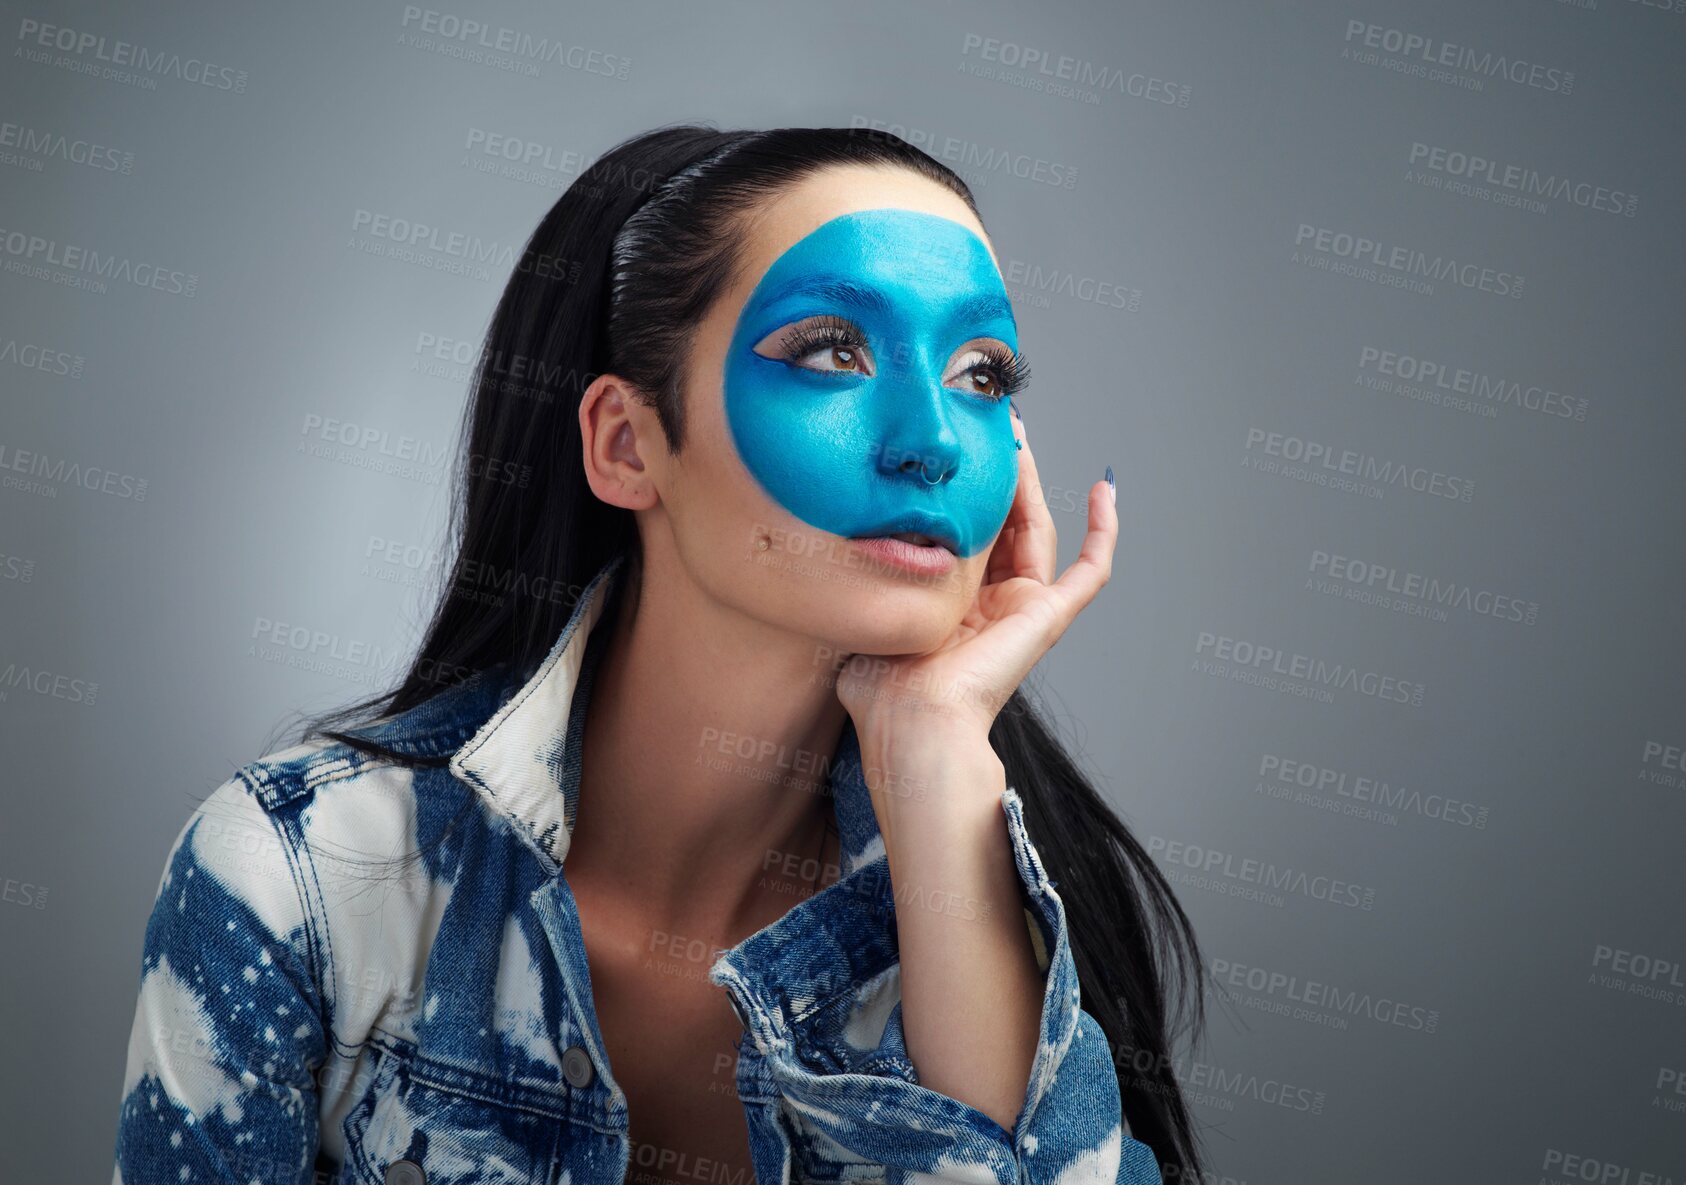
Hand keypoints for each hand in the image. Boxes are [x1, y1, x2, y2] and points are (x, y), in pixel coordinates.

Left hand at [835, 406, 1117, 744]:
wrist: (912, 720)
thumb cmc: (882, 689)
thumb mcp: (867, 618)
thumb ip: (867, 590)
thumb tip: (842, 557)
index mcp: (951, 608)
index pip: (966, 537)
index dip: (966, 493)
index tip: (956, 450)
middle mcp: (991, 606)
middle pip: (1005, 525)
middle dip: (1000, 475)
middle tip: (992, 426)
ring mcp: (1024, 610)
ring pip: (1039, 531)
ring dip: (1032, 483)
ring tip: (1018, 437)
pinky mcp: (1048, 618)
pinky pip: (1091, 569)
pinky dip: (1105, 530)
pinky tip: (1106, 489)